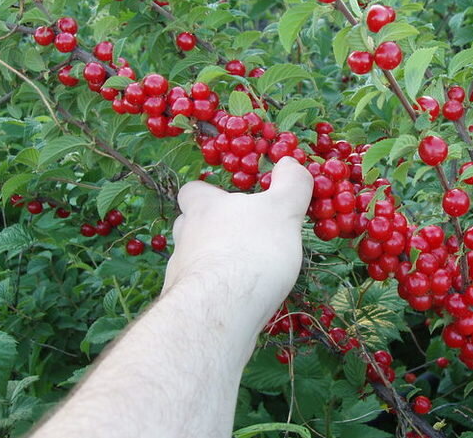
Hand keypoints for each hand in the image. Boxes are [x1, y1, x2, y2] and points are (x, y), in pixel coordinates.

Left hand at [163, 156, 313, 333]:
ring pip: (193, 260)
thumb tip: (291, 162)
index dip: (208, 193)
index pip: (193, 190)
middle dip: (210, 230)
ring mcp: (180, 273)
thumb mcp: (283, 210)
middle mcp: (185, 237)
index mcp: (204, 208)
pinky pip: (199, 293)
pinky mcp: (185, 305)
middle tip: (240, 238)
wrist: (221, 310)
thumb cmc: (252, 250)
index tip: (229, 200)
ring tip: (242, 273)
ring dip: (213, 263)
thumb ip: (290, 184)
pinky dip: (214, 294)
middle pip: (190, 226)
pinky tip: (237, 302)